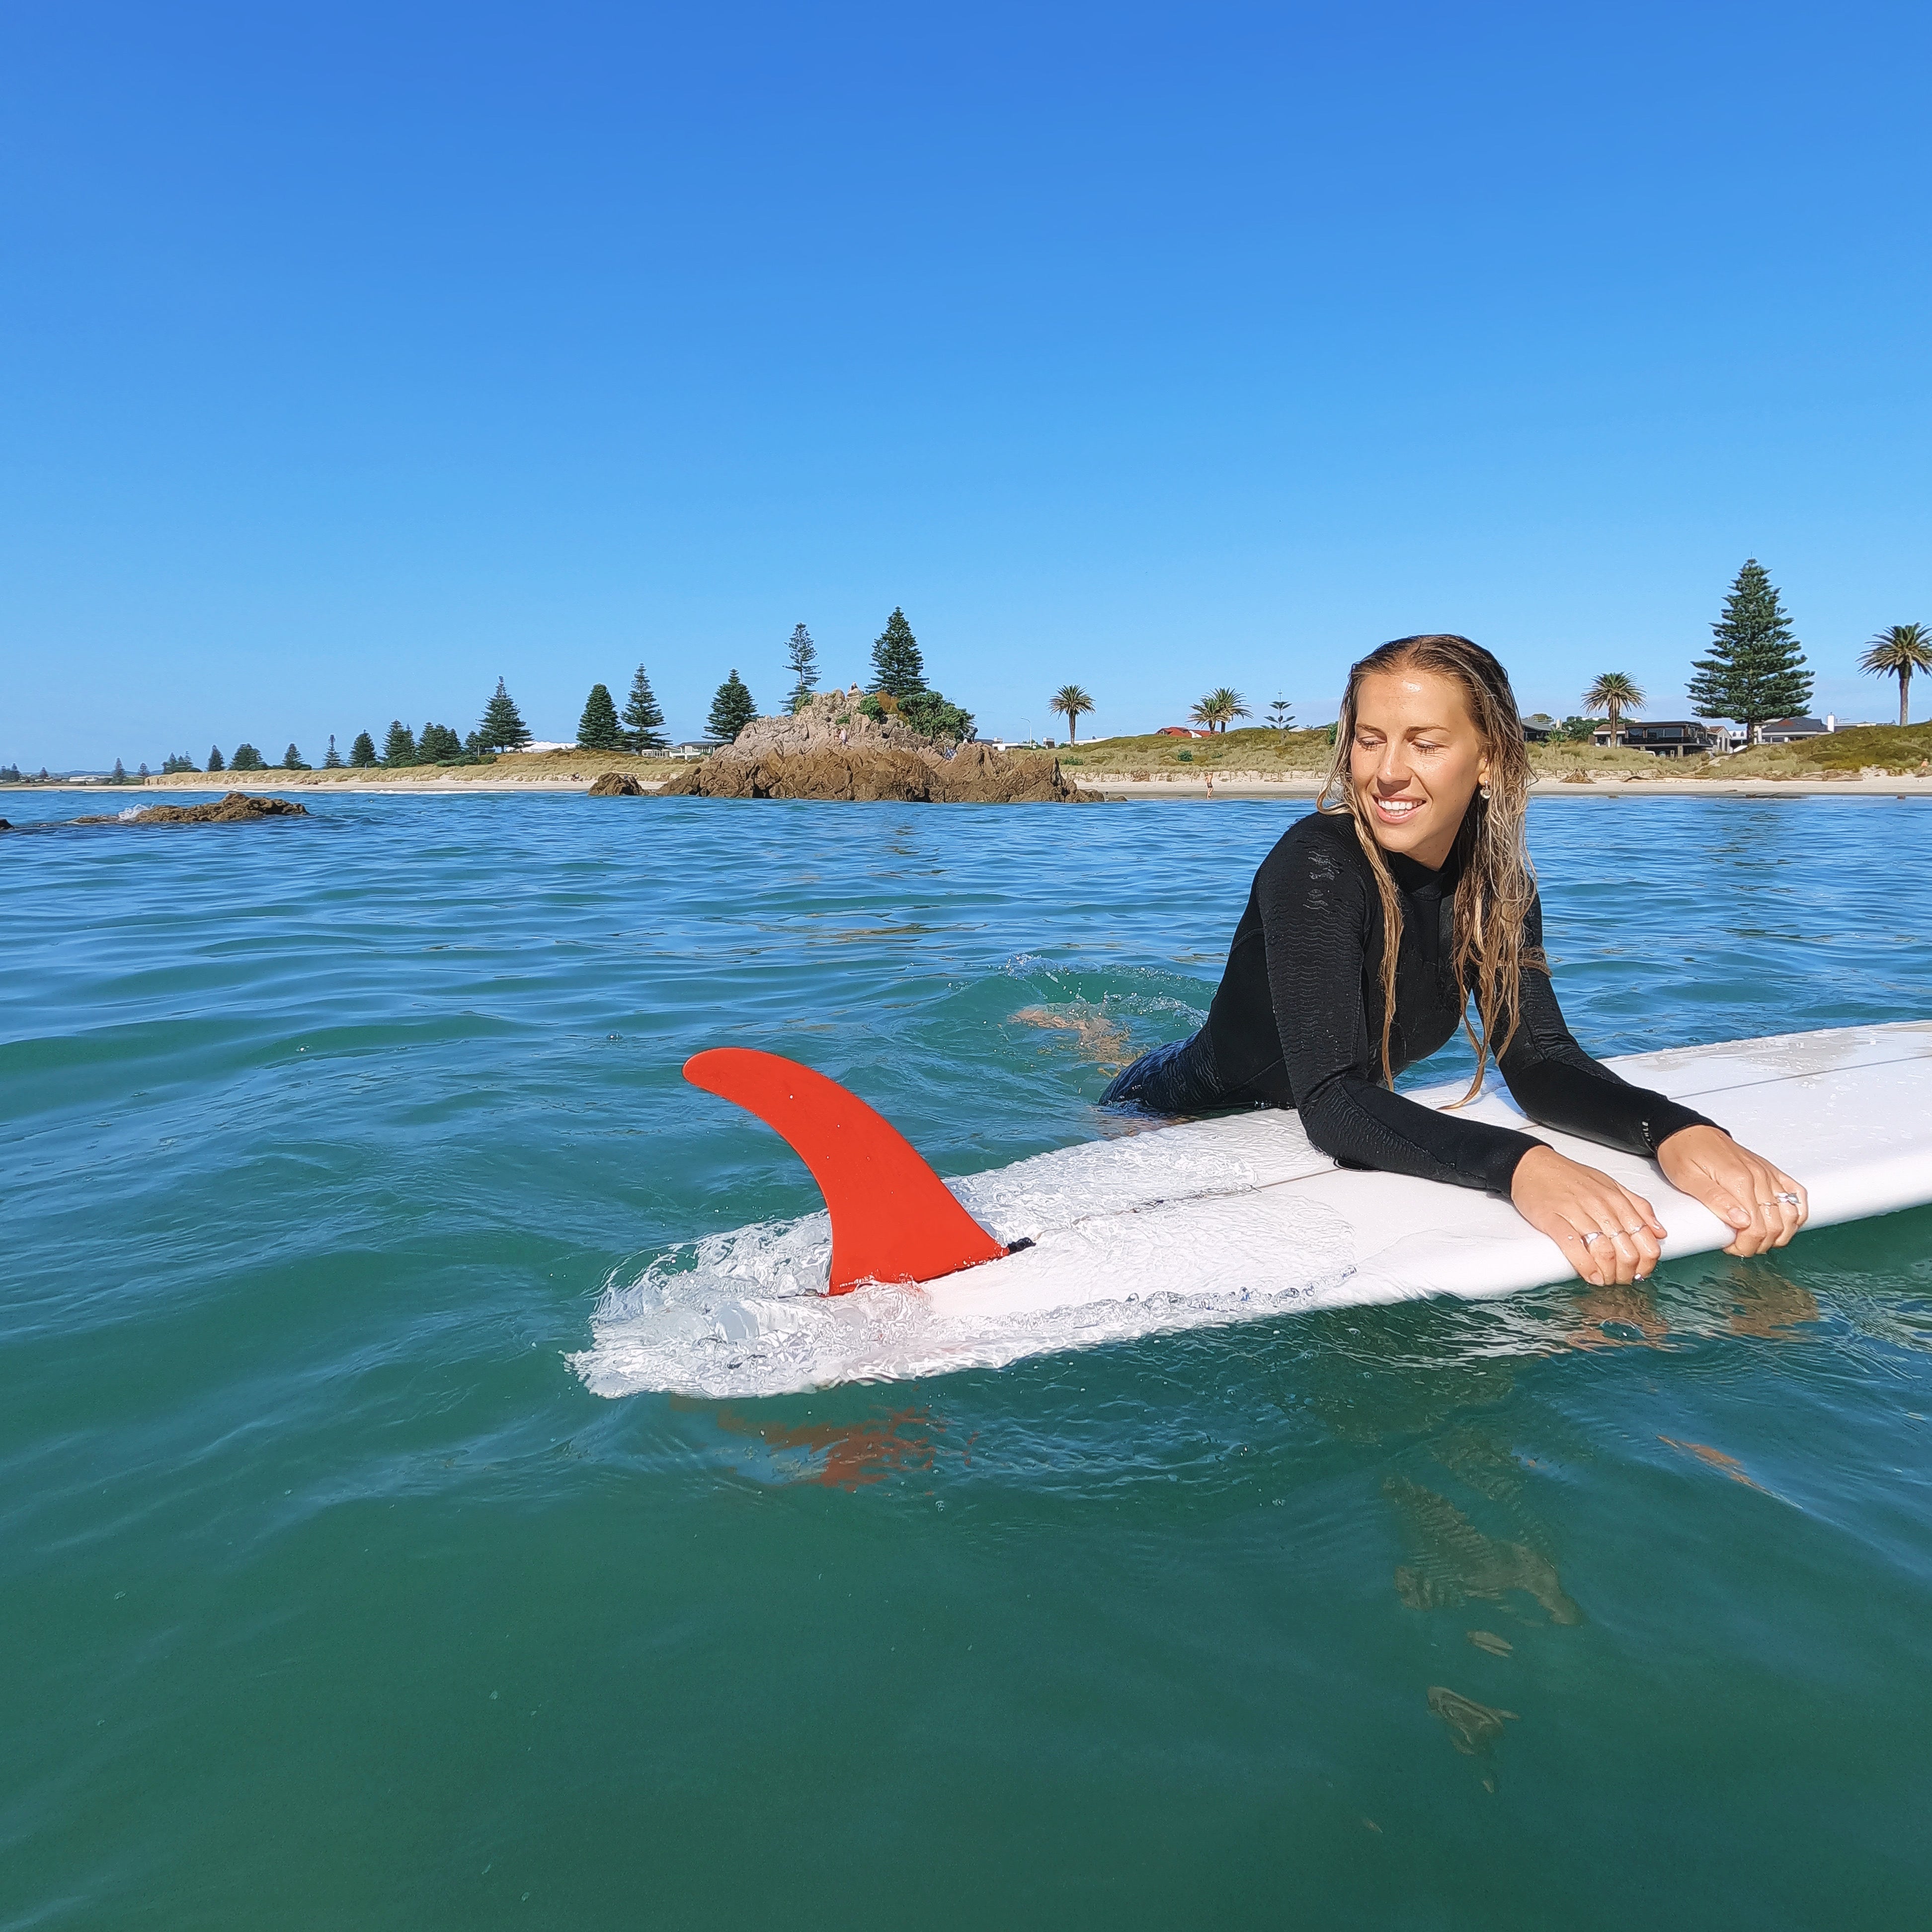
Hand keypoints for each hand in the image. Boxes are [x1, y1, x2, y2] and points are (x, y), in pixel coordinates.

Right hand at [1510, 1144, 1664, 1285]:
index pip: (1645, 1238)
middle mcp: (1600, 1205)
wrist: (1532, 1165)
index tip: (1641, 1271)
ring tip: (1605, 1280)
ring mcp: (1576, 1212)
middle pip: (1626, 1250)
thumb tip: (1660, 1232)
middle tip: (1621, 1279)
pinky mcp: (1552, 1219)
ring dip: (1609, 1273)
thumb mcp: (1610, 1185)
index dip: (1646, 1262)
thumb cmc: (1570, 1176)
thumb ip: (1638, 1206)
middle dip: (1627, 1273)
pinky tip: (1590, 1276)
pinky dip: (1585, 1266)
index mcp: (1616, 1199)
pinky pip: (1573, 1247)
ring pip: (1604, 1251)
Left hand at [1656, 1125, 1807, 1256]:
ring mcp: (1768, 1173)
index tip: (1732, 1247)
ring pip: (1791, 1214)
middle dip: (1760, 1243)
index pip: (1756, 1228)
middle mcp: (1759, 1176)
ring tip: (1758, 1238)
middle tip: (1741, 1246)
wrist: (1687, 1132)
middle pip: (1776, 1225)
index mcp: (1738, 1180)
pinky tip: (1784, 1223)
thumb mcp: (1688, 1179)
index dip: (1745, 1245)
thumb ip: (1716, 1201)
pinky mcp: (1771, 1171)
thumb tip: (1742, 1222)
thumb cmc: (1684, 1153)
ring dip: (1780, 1233)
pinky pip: (1797, 1194)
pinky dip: (1796, 1213)